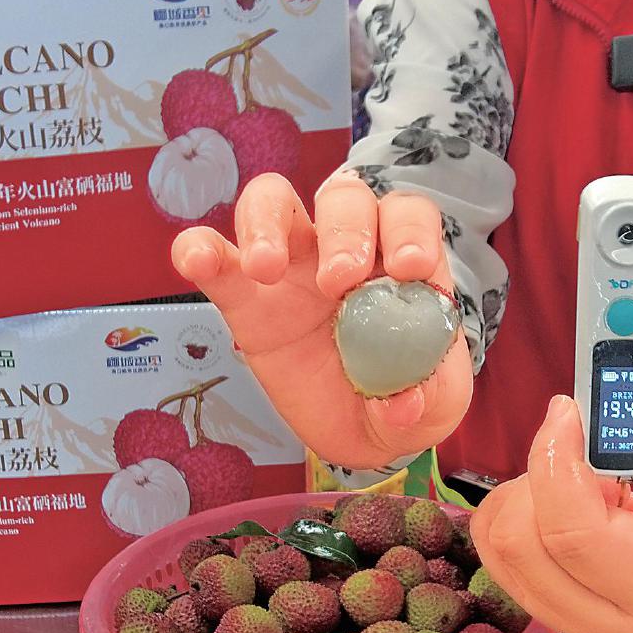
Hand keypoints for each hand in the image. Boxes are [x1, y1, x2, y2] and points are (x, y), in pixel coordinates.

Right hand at [171, 172, 472, 469]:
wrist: (356, 434)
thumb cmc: (403, 398)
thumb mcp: (434, 406)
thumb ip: (427, 396)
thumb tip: (402, 402)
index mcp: (399, 261)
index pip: (406, 215)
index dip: (409, 230)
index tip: (409, 267)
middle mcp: (346, 249)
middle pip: (343, 199)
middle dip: (344, 230)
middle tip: (339, 281)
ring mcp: (291, 267)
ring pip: (273, 201)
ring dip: (266, 222)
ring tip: (265, 268)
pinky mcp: (244, 297)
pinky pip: (214, 255)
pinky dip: (199, 248)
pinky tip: (198, 261)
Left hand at [469, 392, 632, 632]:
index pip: (577, 536)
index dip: (558, 463)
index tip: (569, 412)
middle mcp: (612, 622)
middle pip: (522, 543)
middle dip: (541, 475)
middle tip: (587, 450)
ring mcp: (571, 621)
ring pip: (498, 545)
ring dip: (528, 491)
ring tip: (586, 480)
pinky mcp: (544, 607)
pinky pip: (493, 548)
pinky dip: (516, 506)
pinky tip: (566, 500)